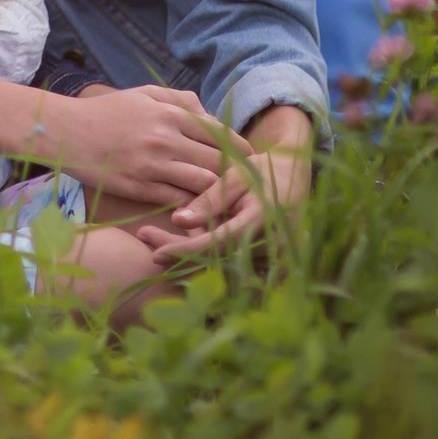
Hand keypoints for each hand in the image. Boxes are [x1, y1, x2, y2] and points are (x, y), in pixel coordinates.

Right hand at [41, 84, 228, 208]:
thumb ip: (178, 99)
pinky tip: (198, 209)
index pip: (221, 135)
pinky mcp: (140, 187)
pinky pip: (180, 200)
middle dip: (236, 175)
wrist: (63, 131)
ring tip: (227, 201)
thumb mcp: (141, 95)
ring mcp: (153, 165)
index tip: (248, 162)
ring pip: (204, 184)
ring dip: (218, 194)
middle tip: (245, 186)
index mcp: (169, 114)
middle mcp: (166, 139)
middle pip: (219, 162)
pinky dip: (193, 205)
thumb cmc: (103, 113)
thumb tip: (208, 113)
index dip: (241, 151)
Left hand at [134, 105, 312, 263]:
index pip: (217, 244)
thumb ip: (210, 199)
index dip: (185, 251)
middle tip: (144, 238)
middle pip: (216, 261)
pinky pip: (233, 268)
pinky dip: (205, 260)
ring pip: (222, 267)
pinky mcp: (270, 263)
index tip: (155, 253)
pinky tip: (179, 245)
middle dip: (179, 255)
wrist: (293, 178)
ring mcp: (273, 257)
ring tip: (152, 238)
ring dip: (188, 258)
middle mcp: (270, 245)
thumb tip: (178, 220)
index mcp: (262, 220)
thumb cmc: (261, 171)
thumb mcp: (235, 176)